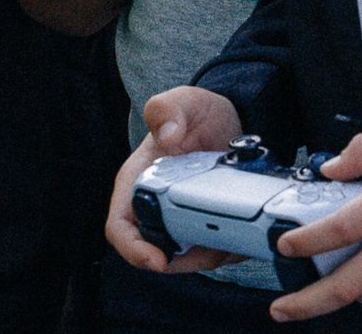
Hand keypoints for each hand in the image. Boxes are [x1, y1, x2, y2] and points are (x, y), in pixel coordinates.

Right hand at [106, 86, 245, 272]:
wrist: (232, 118)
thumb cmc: (199, 113)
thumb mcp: (186, 101)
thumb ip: (168, 108)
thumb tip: (168, 135)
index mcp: (136, 181)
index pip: (119, 227)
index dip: (133, 249)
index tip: (158, 260)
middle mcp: (153, 206)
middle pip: (155, 251)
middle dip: (184, 260)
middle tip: (214, 247)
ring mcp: (178, 218)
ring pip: (187, 257)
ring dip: (209, 255)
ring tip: (233, 235)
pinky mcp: (203, 225)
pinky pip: (211, 251)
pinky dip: (226, 249)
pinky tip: (242, 231)